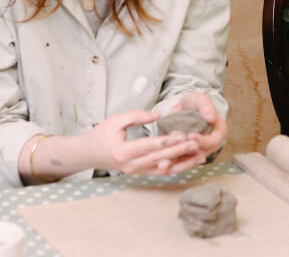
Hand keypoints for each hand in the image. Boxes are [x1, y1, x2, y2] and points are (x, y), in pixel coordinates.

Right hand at [85, 110, 200, 175]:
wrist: (88, 154)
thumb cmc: (100, 135)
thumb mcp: (115, 120)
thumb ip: (137, 116)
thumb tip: (159, 115)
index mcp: (123, 151)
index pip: (150, 146)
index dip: (168, 141)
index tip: (184, 135)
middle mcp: (131, 165)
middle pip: (160, 158)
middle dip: (180, 151)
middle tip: (197, 143)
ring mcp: (136, 172)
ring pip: (164, 169)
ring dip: (183, 163)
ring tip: (200, 156)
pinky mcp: (139, 173)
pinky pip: (160, 172)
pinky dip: (176, 168)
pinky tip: (189, 162)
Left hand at [171, 92, 227, 159]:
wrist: (185, 107)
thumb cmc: (195, 102)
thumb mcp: (200, 99)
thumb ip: (206, 107)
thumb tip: (211, 118)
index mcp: (219, 132)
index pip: (213, 141)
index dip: (202, 140)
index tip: (190, 135)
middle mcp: (211, 144)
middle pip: (201, 153)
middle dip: (188, 149)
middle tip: (175, 145)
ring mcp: (200, 150)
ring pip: (190, 159)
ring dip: (179, 157)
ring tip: (167, 155)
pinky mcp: (188, 153)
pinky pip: (181, 159)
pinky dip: (173, 160)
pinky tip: (163, 159)